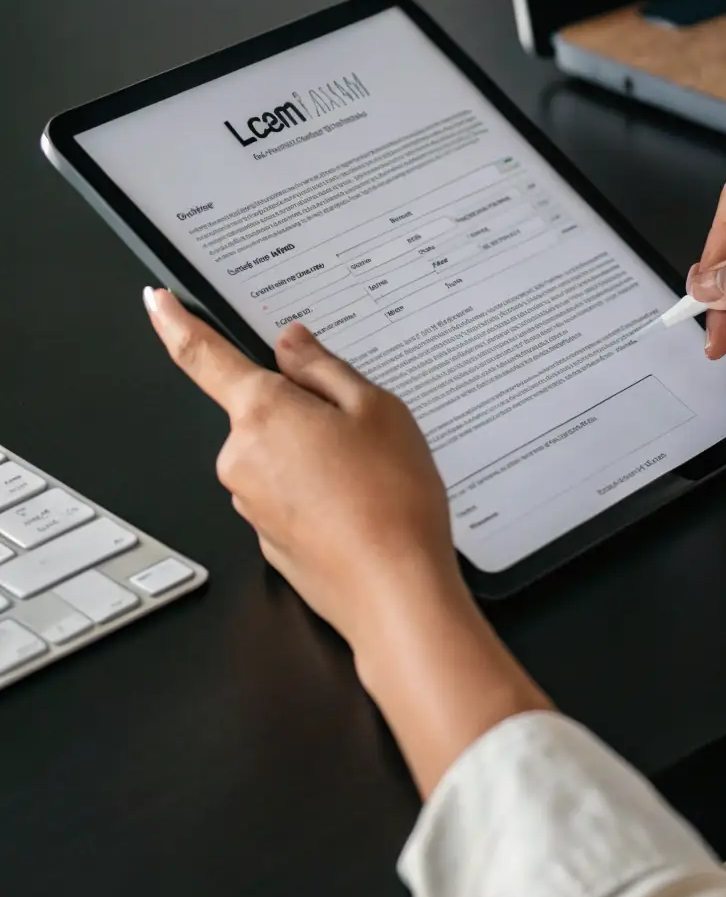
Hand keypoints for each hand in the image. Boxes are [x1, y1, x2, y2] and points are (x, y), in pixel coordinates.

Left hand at [144, 287, 549, 795]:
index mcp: (262, 413)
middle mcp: (241, 459)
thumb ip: (324, 368)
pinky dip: (321, 495)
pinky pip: (290, 497)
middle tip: (364, 429)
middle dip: (307, 410)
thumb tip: (291, 344)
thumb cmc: (392, 501)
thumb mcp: (376, 408)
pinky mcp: (269, 541)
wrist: (396, 593)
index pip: (202, 356)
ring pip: (280, 456)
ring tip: (374, 477)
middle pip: (264, 411)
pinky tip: (362, 508)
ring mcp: (251, 505)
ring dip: (318, 456)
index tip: (157, 302)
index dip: (176, 322)